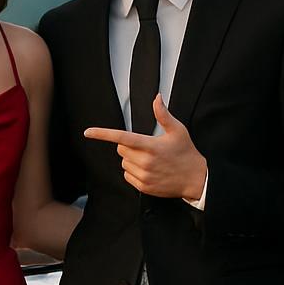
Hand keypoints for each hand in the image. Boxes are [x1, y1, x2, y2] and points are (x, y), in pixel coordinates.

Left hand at [83, 96, 206, 199]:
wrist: (196, 179)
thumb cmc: (186, 153)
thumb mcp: (178, 130)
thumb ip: (163, 114)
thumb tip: (156, 97)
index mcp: (151, 146)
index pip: (121, 137)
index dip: (102, 134)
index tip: (88, 132)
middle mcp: (145, 162)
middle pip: (121, 149)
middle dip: (128, 145)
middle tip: (144, 146)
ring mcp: (144, 176)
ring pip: (123, 163)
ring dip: (130, 159)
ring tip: (149, 159)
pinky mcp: (143, 187)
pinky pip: (127, 175)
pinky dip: (133, 171)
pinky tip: (148, 169)